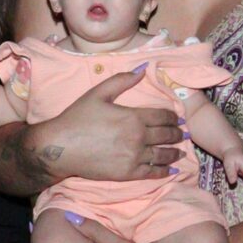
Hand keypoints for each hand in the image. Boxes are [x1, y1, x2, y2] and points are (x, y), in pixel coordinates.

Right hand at [42, 72, 183, 180]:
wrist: (61, 147)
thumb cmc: (77, 118)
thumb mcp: (97, 93)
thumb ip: (121, 80)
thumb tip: (143, 69)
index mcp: (134, 117)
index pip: (163, 116)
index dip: (173, 117)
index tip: (177, 118)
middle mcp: (138, 137)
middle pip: (167, 135)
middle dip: (177, 134)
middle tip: (181, 134)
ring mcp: (134, 157)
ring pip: (163, 155)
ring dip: (174, 152)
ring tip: (179, 151)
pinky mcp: (128, 173)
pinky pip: (152, 172)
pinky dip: (164, 171)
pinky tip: (170, 170)